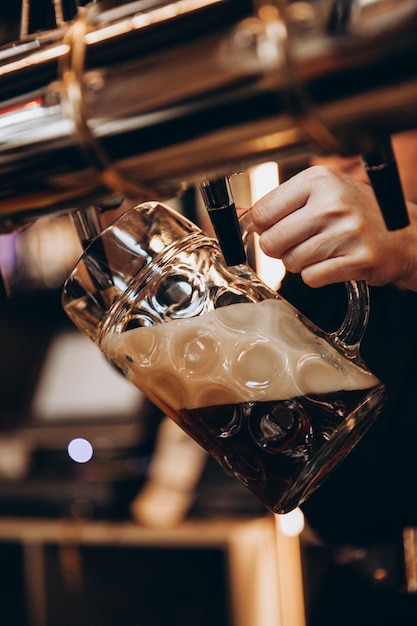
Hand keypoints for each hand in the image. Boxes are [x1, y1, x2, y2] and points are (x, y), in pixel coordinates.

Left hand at [249, 165, 416, 291]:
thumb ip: (279, 204)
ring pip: (290, 262)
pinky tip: (333, 262)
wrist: (405, 235)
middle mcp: (332, 203)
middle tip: (300, 242)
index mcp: (319, 180)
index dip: (263, 226)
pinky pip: (311, 278)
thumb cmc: (358, 213)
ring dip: (301, 262)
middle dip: (280, 248)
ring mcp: (346, 233)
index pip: (262, 211)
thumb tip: (237, 216)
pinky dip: (317, 275)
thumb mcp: (321, 194)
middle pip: (271, 241)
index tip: (275, 227)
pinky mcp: (356, 260)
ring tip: (323, 250)